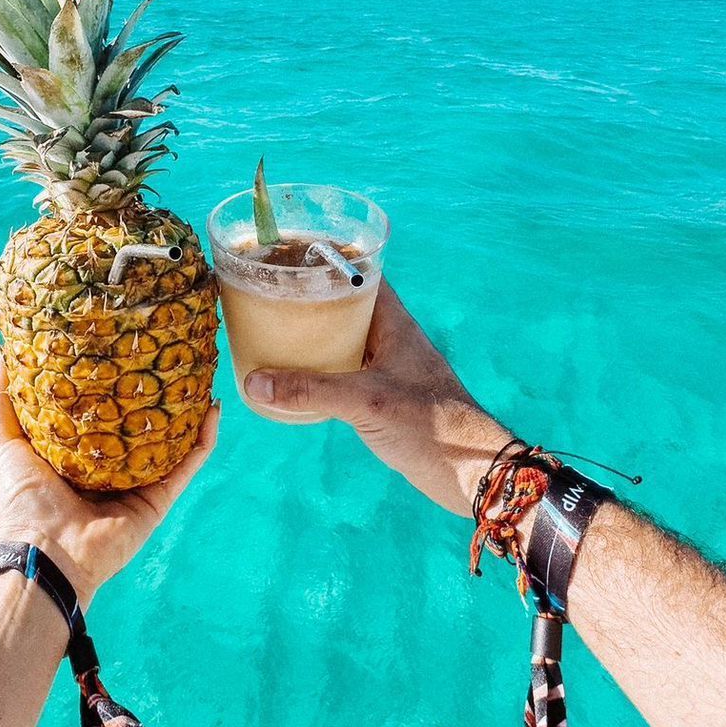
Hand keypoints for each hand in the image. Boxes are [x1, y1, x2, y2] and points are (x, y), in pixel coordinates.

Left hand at [0, 341, 219, 607]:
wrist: (46, 552)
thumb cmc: (20, 499)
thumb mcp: (1, 441)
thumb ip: (0, 398)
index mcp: (74, 452)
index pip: (95, 407)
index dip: (106, 376)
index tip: (117, 340)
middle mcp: (108, 465)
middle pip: (137, 420)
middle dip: (151, 388)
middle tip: (165, 350)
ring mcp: (137, 482)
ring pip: (170, 438)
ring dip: (186, 408)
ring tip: (199, 372)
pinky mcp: (158, 498)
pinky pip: (188, 464)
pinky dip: (204, 438)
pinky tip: (214, 407)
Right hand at [243, 280, 514, 514]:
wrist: (470, 472)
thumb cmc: (430, 425)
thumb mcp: (365, 403)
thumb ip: (310, 391)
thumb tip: (255, 383)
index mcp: (395, 325)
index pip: (362, 275)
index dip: (331, 261)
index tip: (293, 255)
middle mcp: (392, 340)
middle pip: (347, 307)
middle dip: (313, 298)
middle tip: (272, 293)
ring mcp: (389, 370)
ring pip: (344, 341)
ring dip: (315, 335)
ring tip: (274, 329)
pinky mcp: (384, 399)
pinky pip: (345, 372)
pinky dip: (321, 369)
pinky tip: (296, 378)